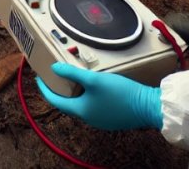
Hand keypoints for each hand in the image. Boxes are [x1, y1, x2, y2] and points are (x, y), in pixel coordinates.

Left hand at [37, 63, 161, 130]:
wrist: (148, 106)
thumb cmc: (120, 93)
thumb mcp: (94, 79)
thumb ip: (72, 73)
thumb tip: (54, 68)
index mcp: (81, 111)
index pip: (56, 101)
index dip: (45, 89)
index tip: (39, 78)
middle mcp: (89, 119)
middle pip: (68, 104)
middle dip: (60, 90)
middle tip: (56, 76)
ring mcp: (101, 120)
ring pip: (81, 105)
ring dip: (75, 93)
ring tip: (72, 79)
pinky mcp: (111, 118)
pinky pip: (93, 107)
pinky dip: (87, 97)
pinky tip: (93, 87)